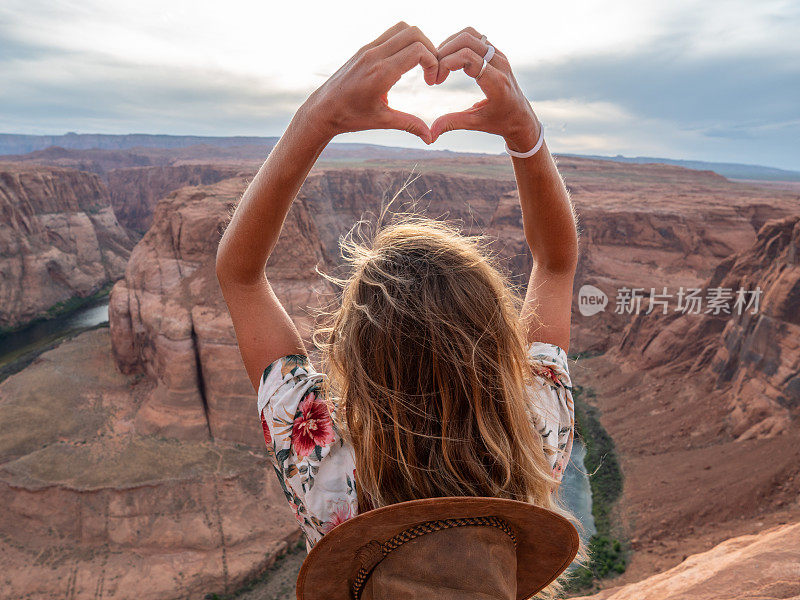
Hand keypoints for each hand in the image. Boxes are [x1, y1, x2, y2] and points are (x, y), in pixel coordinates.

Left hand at [301, 22, 438, 143]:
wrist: (323, 110)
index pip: (418, 51)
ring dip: (417, 42)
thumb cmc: (350, 117)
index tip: (431, 81)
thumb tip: (430, 138)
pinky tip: (403, 65)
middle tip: (430, 70)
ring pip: (402, 28)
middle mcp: (374, 55)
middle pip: (413, 33)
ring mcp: (368, 49)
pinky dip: (404, 43)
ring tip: (420, 64)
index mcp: (381, 73)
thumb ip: (409, 125)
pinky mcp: (364, 49)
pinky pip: (390, 35)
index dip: (433, 63)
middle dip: (430, 49)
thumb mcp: (382, 121)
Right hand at [430, 27, 540, 150]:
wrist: (521, 117)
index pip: (467, 57)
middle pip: (467, 40)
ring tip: (439, 62)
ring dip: (450, 44)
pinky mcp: (496, 53)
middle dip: (445, 52)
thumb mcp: (476, 124)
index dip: (446, 63)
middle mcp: (499, 64)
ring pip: (471, 34)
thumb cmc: (500, 122)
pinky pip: (475, 37)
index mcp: (496, 82)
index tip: (436, 81)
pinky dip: (458, 43)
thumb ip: (452, 123)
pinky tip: (449, 59)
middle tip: (434, 70)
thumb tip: (430, 135)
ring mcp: (499, 55)